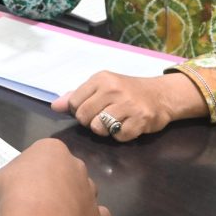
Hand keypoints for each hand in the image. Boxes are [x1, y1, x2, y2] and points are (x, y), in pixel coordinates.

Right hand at [0, 139, 110, 215]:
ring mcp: (90, 192)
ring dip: (72, 201)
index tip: (19, 186)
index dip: (31, 171)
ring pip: (83, 192)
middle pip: (66, 172)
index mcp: (51, 150)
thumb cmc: (13, 193)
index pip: (43, 155)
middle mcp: (75, 166)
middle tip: (34, 202)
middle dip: (54, 184)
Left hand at [51, 71, 206, 141]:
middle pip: (84, 117)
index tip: (90, 109)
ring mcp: (128, 104)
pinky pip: (118, 136)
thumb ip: (77, 95)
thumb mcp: (102, 86)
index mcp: (101, 79)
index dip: (78, 111)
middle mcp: (113, 89)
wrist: (161, 95)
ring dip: (104, 130)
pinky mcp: (140, 120)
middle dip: (89, 122)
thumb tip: (55, 106)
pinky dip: (120, 135)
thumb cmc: (127, 90)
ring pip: (98, 128)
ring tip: (114, 122)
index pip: (74, 103)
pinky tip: (127, 126)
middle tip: (102, 117)